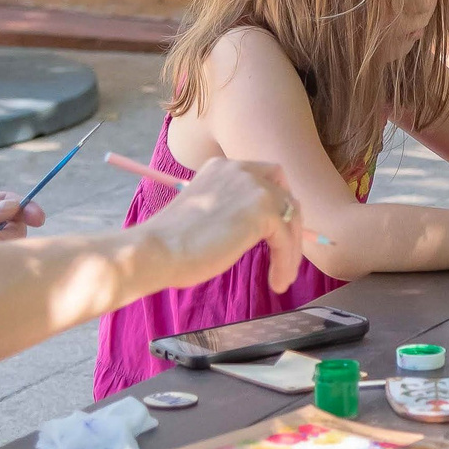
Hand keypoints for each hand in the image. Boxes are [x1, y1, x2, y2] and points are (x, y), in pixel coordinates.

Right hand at [141, 158, 305, 289]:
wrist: (158, 250)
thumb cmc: (171, 243)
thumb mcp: (205, 211)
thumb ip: (229, 208)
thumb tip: (253, 226)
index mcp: (224, 167)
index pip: (266, 177)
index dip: (277, 203)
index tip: (277, 230)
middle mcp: (241, 170)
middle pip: (284, 193)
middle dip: (289, 224)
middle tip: (286, 253)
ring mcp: (254, 188)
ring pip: (290, 217)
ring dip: (290, 248)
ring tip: (284, 276)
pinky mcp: (262, 211)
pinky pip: (286, 239)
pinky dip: (286, 261)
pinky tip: (278, 281)